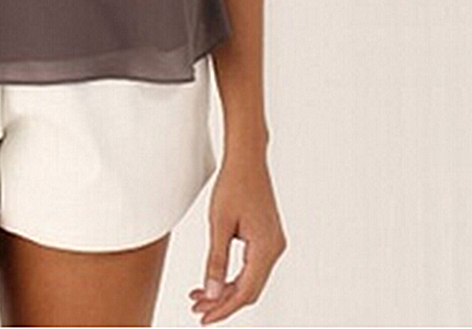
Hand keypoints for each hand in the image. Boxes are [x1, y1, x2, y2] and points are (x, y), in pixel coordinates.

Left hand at [188, 150, 286, 324]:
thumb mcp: (219, 223)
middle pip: (249, 289)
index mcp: (266, 248)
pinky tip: (215, 277)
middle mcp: (275, 248)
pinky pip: (252, 266)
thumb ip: (215, 260)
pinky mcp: (267, 237)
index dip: (223, 308)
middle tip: (197, 307)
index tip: (203, 317)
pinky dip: (233, 275)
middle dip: (222, 301)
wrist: (247, 158)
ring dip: (226, 289)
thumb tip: (211, 292)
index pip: (245, 292)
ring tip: (200, 294)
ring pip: (250, 279)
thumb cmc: (233, 184)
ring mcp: (273, 243)